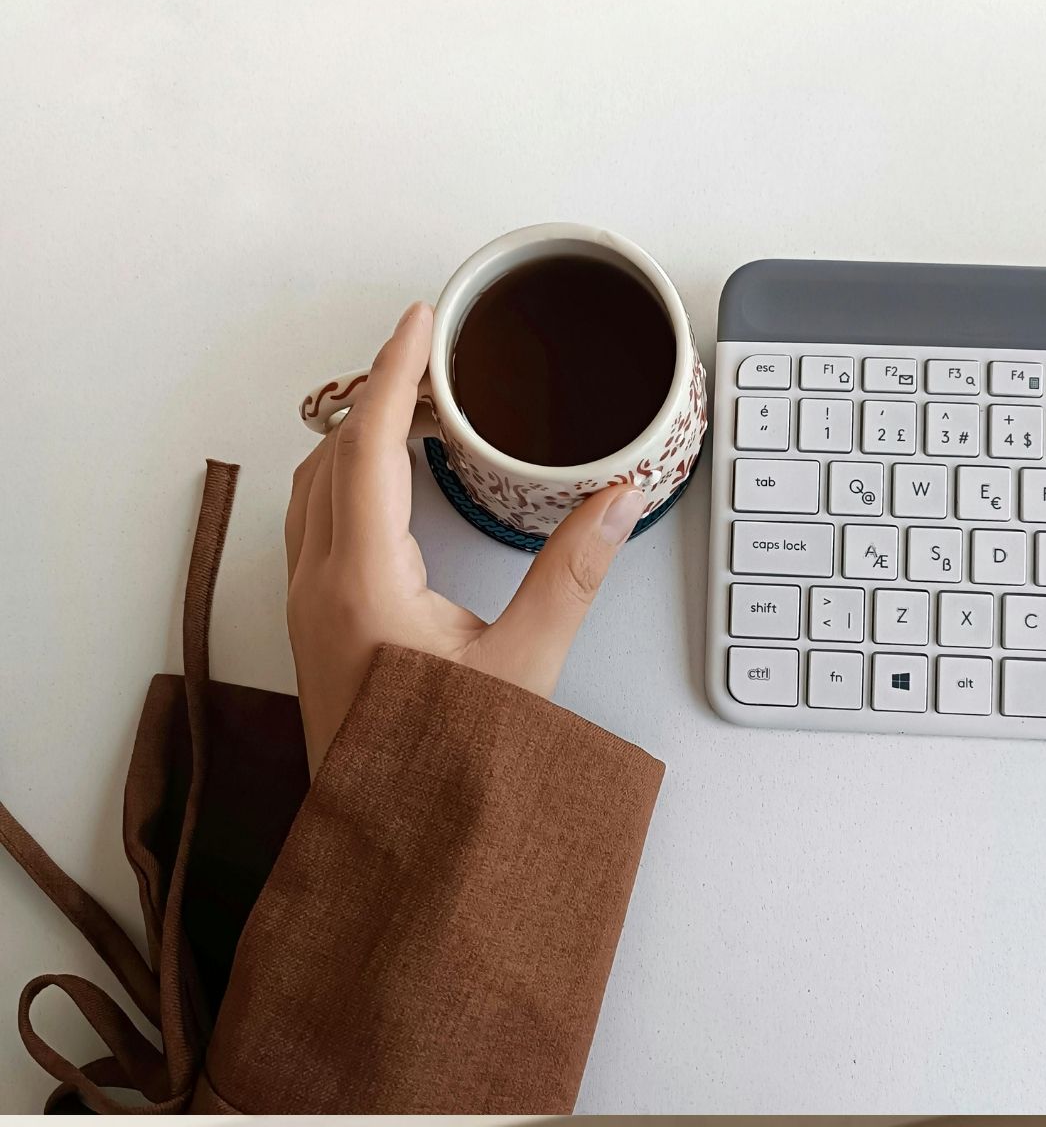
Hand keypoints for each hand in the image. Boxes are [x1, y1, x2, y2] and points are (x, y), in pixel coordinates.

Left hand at [285, 301, 645, 774]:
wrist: (393, 848)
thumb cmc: (446, 766)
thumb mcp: (524, 668)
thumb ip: (572, 575)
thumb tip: (615, 498)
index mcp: (363, 583)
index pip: (369, 447)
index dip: (395, 373)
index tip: (421, 321)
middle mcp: (319, 584)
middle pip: (334, 453)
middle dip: (382, 394)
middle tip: (438, 362)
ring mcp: (306, 605)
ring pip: (316, 486)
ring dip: (359, 435)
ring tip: (417, 410)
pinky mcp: (313, 623)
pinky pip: (316, 519)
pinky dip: (348, 476)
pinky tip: (392, 486)